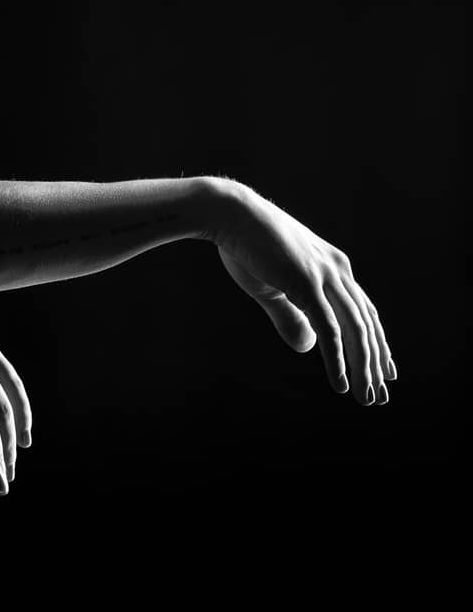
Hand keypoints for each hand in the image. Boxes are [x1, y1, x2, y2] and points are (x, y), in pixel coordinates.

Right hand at [208, 179, 395, 404]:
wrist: (228, 214)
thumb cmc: (245, 245)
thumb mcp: (271, 286)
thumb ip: (290, 317)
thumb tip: (307, 348)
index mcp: (333, 266)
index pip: (364, 311)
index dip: (377, 343)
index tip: (384, 371)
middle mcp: (338, 270)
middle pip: (367, 324)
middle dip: (376, 362)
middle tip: (381, 395)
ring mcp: (325, 276)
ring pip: (355, 331)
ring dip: (363, 368)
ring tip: (366, 397)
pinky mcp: (308, 284)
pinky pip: (330, 330)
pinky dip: (338, 360)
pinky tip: (341, 383)